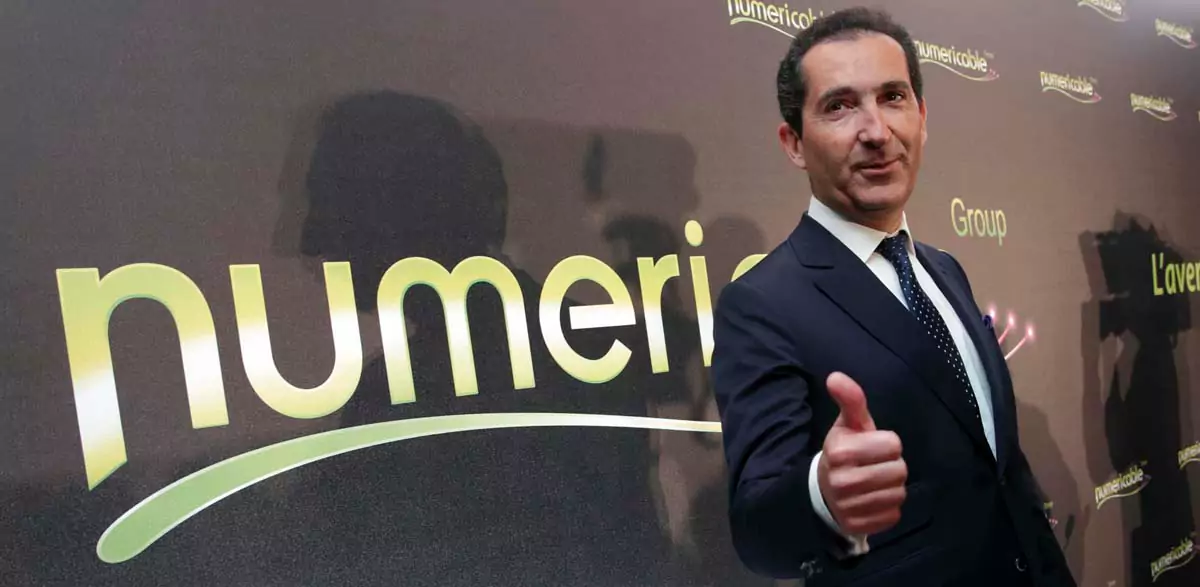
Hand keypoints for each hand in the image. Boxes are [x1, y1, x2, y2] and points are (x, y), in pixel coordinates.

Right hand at [817, 372, 907, 536]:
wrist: (823, 491)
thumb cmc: (844, 452)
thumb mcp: (847, 424)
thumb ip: (850, 399)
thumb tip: (835, 376)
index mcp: (839, 450)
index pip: (893, 445)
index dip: (886, 443)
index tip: (872, 446)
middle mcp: (842, 480)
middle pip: (899, 470)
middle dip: (892, 465)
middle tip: (874, 465)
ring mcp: (849, 506)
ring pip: (898, 493)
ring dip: (891, 487)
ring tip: (874, 482)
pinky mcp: (859, 526)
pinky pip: (893, 514)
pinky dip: (887, 507)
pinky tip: (872, 500)